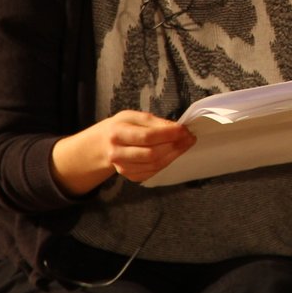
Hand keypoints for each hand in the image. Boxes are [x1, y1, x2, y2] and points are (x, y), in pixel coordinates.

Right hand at [51, 110, 196, 195]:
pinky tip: (173, 153)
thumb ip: (154, 121)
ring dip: (174, 155)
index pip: (147, 136)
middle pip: (152, 153)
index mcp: (117, 133)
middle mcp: (117, 153)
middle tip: (189, 137)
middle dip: (175, 146)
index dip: (169, 134)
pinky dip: (166, 163)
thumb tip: (176, 127)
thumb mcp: (133, 116)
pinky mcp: (130, 176)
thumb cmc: (121, 126)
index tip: (185, 129)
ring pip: (154, 165)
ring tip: (185, 144)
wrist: (102, 145)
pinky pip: (152, 172)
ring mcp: (122, 168)